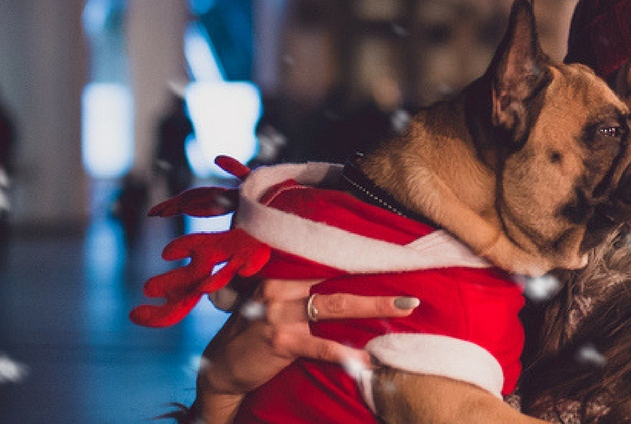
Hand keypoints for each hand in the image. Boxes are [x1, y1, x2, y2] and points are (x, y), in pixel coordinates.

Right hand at [191, 278, 418, 422]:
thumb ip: (299, 296)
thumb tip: (343, 291)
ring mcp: (279, 314)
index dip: (359, 263)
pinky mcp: (281, 341)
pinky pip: (322, 346)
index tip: (392, 260)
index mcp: (280, 278)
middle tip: (410, 293)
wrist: (219, 370)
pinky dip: (347, 354)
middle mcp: (280, 290)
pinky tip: (367, 362)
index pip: (326, 265)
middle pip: (338, 283)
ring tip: (403, 309)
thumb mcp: (270, 308)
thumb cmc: (251, 337)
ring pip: (336, 306)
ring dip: (374, 308)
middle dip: (376, 286)